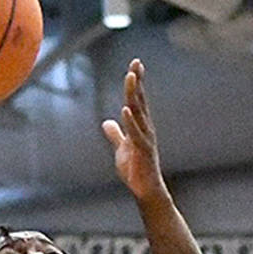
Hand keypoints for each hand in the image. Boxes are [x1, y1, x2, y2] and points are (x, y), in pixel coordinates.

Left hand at [102, 59, 165, 199]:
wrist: (146, 190)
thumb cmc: (136, 170)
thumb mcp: (122, 148)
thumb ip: (116, 134)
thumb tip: (107, 122)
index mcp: (141, 126)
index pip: (138, 100)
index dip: (137, 82)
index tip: (136, 64)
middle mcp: (146, 129)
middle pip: (140, 101)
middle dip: (137, 82)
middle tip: (135, 63)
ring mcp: (145, 139)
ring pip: (139, 112)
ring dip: (134, 94)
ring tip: (130, 77)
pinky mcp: (143, 151)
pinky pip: (136, 134)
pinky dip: (130, 121)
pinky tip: (125, 108)